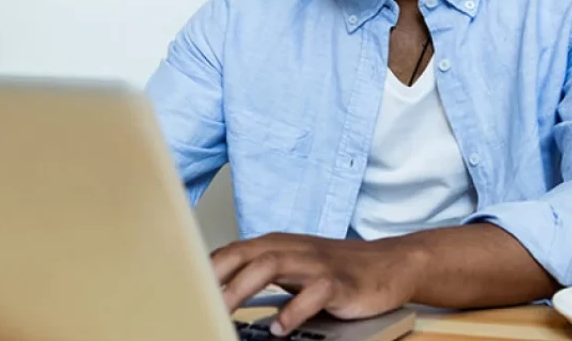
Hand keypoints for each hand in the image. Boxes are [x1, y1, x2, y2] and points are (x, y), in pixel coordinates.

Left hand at [211, 232, 428, 336]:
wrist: (390, 264)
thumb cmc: (336, 269)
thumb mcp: (292, 268)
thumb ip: (258, 275)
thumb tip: (218, 295)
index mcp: (275, 244)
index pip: (230, 251)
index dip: (204, 270)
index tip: (181, 290)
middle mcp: (291, 248)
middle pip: (244, 254)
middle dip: (216, 277)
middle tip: (194, 301)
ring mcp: (315, 263)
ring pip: (271, 265)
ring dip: (243, 288)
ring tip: (225, 312)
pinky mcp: (339, 282)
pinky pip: (312, 292)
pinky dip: (293, 310)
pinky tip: (280, 328)